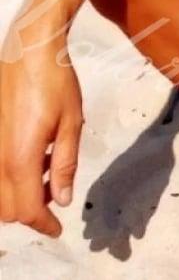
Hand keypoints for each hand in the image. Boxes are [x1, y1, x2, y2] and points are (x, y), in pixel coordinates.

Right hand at [0, 21, 83, 236]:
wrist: (29, 50)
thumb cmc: (55, 83)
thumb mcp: (71, 123)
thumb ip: (65, 165)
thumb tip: (61, 200)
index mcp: (20, 158)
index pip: (27, 210)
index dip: (44, 225)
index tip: (58, 229)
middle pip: (7, 209)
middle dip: (30, 211)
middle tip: (53, 196)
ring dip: (18, 194)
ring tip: (47, 171)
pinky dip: (9, 176)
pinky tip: (32, 155)